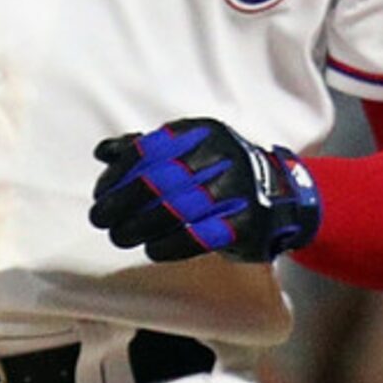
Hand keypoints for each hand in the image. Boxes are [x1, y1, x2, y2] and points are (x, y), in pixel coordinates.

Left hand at [87, 118, 320, 263]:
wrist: (282, 195)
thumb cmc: (218, 171)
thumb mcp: (188, 149)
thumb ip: (145, 148)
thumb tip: (101, 151)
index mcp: (201, 132)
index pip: (148, 150)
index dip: (118, 174)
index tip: (100, 194)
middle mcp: (222, 155)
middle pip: (159, 180)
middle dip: (122, 203)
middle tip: (100, 219)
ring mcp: (238, 188)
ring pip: (177, 209)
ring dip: (140, 226)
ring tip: (119, 237)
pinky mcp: (248, 222)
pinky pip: (201, 235)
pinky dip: (171, 244)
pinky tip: (152, 250)